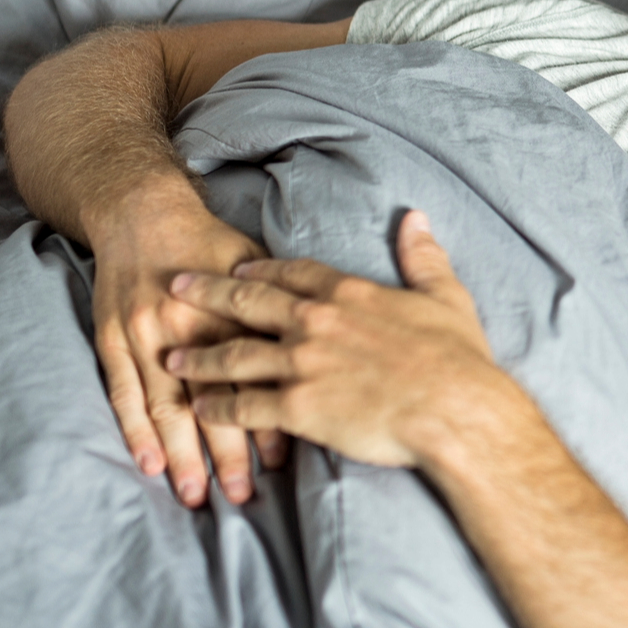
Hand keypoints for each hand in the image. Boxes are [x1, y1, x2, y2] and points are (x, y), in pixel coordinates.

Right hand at [86, 176, 284, 505]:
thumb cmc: (209, 242)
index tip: (282, 460)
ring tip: (197, 494)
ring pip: (168, 404)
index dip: (267, 418)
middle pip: (212, 399)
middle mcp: (188, 324)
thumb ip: (280, 308)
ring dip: (183, 454)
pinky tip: (150, 464)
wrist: (141, 211)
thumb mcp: (255, 264)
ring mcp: (145, 334)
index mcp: (230, 308)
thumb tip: (317, 350)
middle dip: (227, 452)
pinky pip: (123, 392)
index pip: (254, 376)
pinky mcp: (112, 339)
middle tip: (243, 495)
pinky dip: (136, 431)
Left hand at [166, 211, 505, 468]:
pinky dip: (219, 409)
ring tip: (170, 358)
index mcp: (347, 294)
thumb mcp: (446, 295)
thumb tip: (416, 218)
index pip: (291, 274)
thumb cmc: (456, 356)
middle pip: (247, 304)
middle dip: (206, 295)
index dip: (259, 271)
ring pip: (234, 356)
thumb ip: (423, 257)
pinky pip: (246, 407)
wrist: (454, 408)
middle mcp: (315, 323)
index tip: (236, 269)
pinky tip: (200, 410)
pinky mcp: (298, 408)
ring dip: (199, 358)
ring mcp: (302, 365)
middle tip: (175, 288)